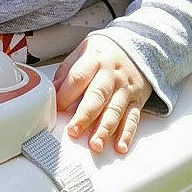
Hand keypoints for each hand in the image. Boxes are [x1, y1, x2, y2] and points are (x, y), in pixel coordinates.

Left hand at [52, 32, 151, 154]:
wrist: (139, 45)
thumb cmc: (105, 52)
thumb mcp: (84, 51)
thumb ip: (68, 71)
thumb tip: (52, 91)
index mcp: (95, 60)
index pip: (79, 77)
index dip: (66, 94)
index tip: (56, 109)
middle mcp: (111, 75)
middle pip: (97, 96)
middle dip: (85, 116)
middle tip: (74, 131)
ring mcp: (125, 89)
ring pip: (115, 110)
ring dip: (105, 129)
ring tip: (95, 145)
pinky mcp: (137, 100)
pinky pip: (132, 118)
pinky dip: (127, 134)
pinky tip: (120, 146)